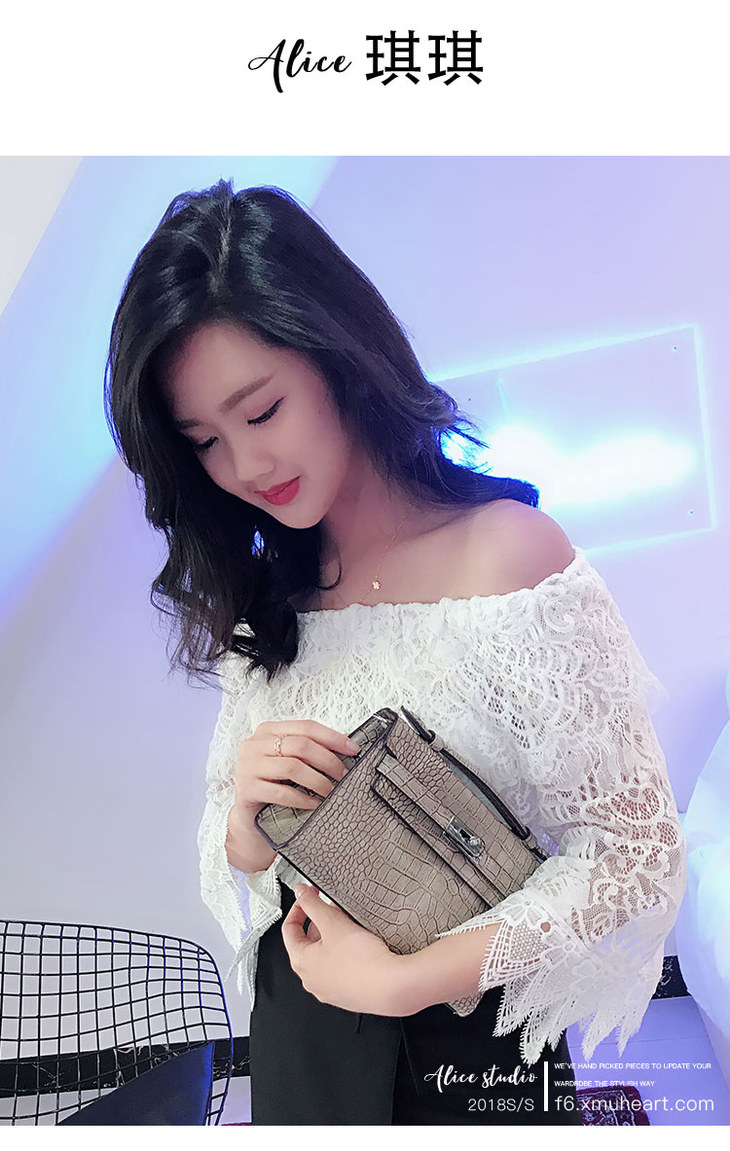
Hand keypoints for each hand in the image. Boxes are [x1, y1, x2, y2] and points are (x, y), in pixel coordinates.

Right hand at [232, 720, 360, 834]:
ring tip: (330, 790)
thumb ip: (311, 750)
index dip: (333, 737)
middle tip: (342, 774)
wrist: (250, 815)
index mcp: (269, 730)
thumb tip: (346, 742)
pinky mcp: (246, 788)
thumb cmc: (272, 784)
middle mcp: (255, 744)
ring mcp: (248, 765)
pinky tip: (314, 803)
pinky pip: (281, 792)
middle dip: (328, 760)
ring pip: (292, 767)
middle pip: (301, 745)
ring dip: (317, 780)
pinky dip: (302, 798)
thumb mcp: (291, 762)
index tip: (353, 749)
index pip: (306, 727)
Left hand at [281, 884, 405, 1015]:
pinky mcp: (348, 994)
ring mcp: (330, 990)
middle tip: (334, 909)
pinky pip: (340, 968)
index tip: (308, 897)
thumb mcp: (332, 922)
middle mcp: (312, 980)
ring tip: (350, 926)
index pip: (289, 929)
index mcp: (301, 962)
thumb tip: (299, 892)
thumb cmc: (362, 962)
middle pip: (307, 942)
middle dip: (320, 921)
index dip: (298, 908)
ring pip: (325, 955)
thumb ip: (312, 904)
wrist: (391, 987)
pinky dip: (345, 953)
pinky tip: (360, 946)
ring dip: (334, 937)